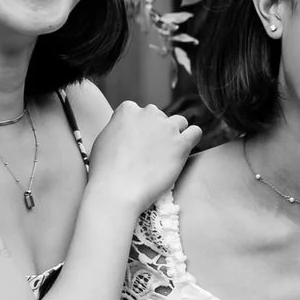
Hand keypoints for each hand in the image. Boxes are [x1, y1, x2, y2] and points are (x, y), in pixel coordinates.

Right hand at [86, 101, 200, 210]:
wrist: (117, 190)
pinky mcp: (181, 144)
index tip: (137, 142)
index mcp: (128, 109)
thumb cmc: (105, 170)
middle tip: (152, 152)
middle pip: (160, 117)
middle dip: (157, 131)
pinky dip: (192, 138)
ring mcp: (167, 128)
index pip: (139, 111)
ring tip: (168, 152)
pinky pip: (196, 132)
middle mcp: (149, 113)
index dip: (139, 128)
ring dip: (176, 134)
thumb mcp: (104, 138)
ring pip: (180, 122)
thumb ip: (119, 127)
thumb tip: (126, 127)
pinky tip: (185, 149)